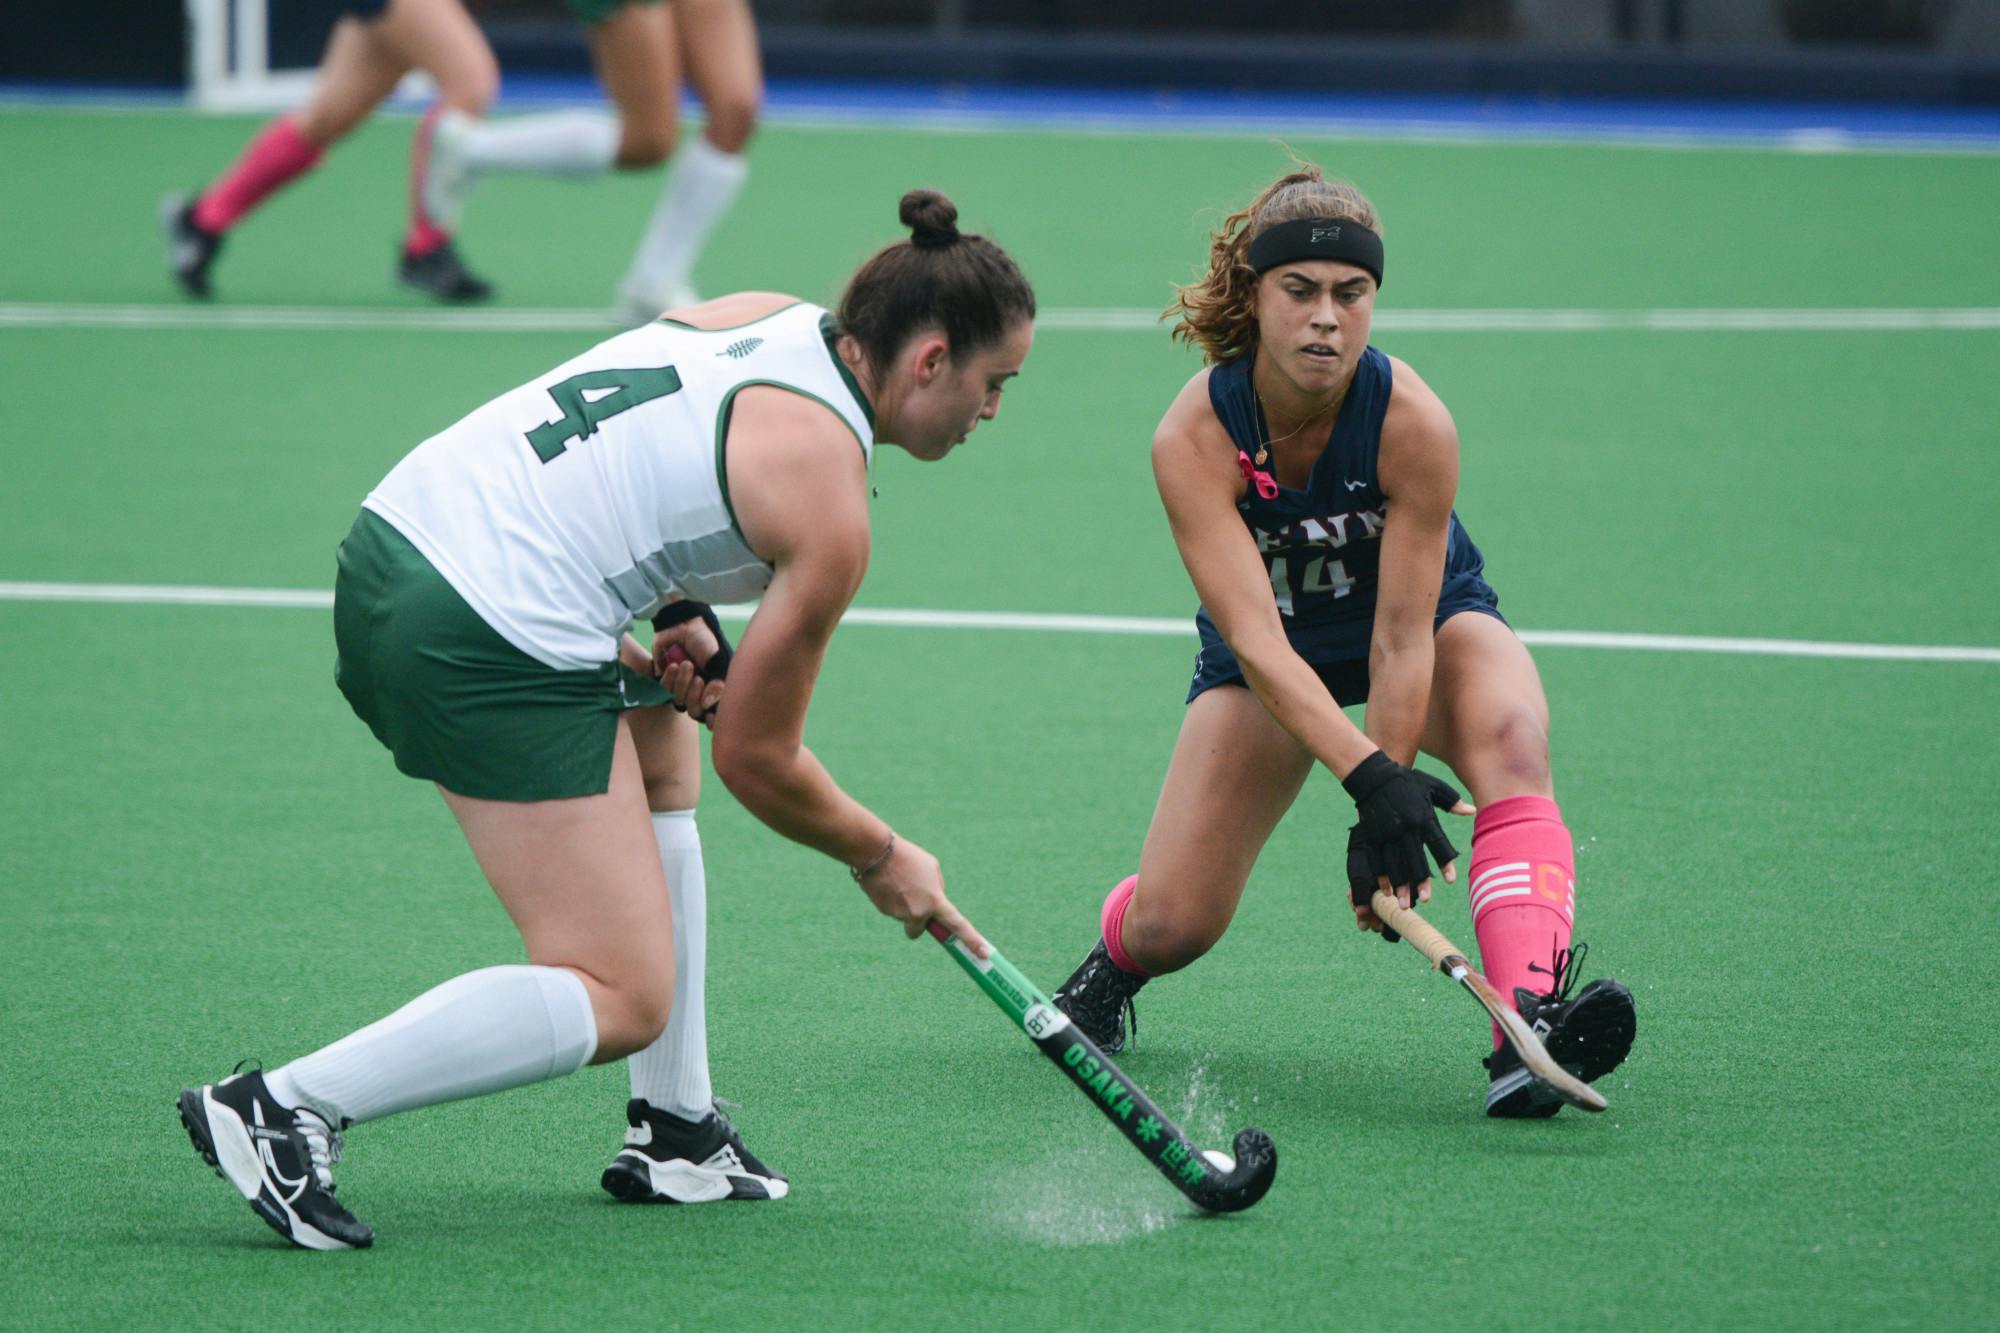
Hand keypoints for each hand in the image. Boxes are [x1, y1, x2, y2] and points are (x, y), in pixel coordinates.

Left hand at [652, 629, 725, 723]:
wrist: (684, 623)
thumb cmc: (705, 641)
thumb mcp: (719, 661)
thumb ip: (719, 685)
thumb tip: (708, 706)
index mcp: (715, 689)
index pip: (713, 715)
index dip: (712, 720)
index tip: (711, 716)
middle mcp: (699, 692)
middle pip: (695, 712)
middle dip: (695, 697)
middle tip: (698, 679)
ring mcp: (682, 687)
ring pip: (679, 702)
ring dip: (682, 684)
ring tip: (686, 665)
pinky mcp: (665, 681)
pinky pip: (664, 690)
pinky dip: (669, 679)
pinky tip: (673, 665)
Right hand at [854, 835, 989, 958]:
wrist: (875, 853)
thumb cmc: (908, 857)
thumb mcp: (932, 869)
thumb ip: (937, 889)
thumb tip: (934, 902)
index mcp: (935, 901)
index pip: (958, 925)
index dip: (972, 940)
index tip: (984, 954)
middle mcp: (918, 913)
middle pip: (920, 928)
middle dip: (918, 920)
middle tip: (913, 899)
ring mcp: (899, 914)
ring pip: (904, 915)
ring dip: (904, 903)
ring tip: (900, 881)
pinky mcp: (883, 911)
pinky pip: (892, 908)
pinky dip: (892, 898)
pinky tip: (888, 883)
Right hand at [1341, 754, 1473, 934]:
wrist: (1373, 776)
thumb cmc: (1407, 781)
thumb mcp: (1432, 786)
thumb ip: (1452, 801)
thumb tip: (1473, 811)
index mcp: (1424, 817)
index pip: (1438, 844)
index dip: (1445, 863)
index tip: (1450, 880)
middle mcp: (1406, 828)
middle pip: (1414, 860)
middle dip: (1419, 882)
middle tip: (1425, 901)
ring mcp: (1387, 833)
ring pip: (1394, 865)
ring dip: (1399, 886)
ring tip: (1403, 904)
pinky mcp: (1372, 835)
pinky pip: (1376, 860)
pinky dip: (1381, 876)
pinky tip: (1386, 890)